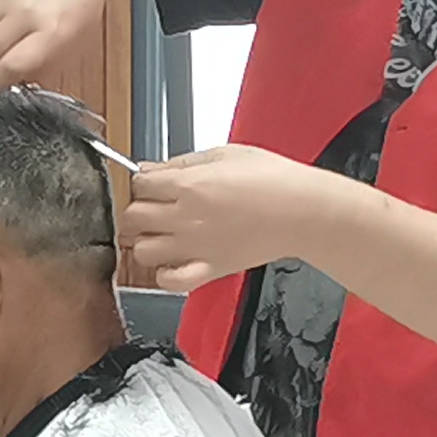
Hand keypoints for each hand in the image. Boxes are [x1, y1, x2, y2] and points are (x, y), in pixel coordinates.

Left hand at [115, 145, 350, 293]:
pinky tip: (173, 261)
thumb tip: (150, 169)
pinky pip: (169, 281)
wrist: (305, 212)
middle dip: (137, 211)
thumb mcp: (225, 154)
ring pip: (142, 251)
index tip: (151, 184)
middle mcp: (186, 218)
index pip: (139, 185)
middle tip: (152, 208)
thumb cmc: (274, 180)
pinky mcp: (210, 269)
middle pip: (132, 218)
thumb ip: (182, 163)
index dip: (142, 183)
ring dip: (146, 242)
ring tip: (162, 234)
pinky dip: (164, 274)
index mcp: (189, 185)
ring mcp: (195, 247)